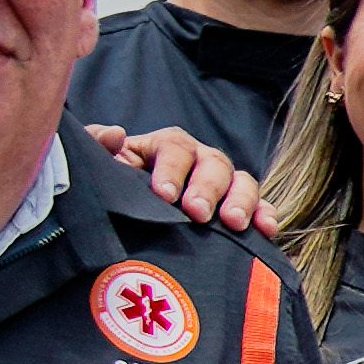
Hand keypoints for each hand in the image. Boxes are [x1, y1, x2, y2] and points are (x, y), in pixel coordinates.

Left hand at [90, 124, 274, 235]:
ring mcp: (222, 184)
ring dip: (241, 201)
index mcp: (166, 146)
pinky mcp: (238, 208)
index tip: (164, 195)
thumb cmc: (115, 188)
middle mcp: (200, 160)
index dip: (171, 170)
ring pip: (241, 181)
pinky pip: (260, 206)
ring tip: (233, 224)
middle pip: (214, 163)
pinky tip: (265, 229)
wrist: (129, 218)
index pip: (174, 148)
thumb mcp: (101, 166)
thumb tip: (114, 134)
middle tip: (197, 213)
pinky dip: (265, 215)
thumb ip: (98, 146)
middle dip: (207, 189)